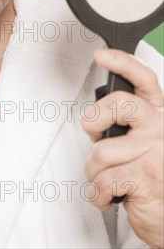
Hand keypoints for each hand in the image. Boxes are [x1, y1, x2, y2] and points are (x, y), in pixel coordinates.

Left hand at [81, 49, 163, 248]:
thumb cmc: (154, 180)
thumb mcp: (146, 145)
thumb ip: (129, 125)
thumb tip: (98, 115)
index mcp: (158, 116)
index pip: (143, 80)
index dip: (122, 63)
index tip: (102, 55)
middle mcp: (159, 128)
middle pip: (116, 103)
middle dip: (94, 121)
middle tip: (97, 136)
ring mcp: (155, 151)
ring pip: (102, 150)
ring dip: (95, 172)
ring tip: (109, 178)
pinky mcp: (146, 176)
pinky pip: (103, 179)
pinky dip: (99, 194)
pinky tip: (111, 196)